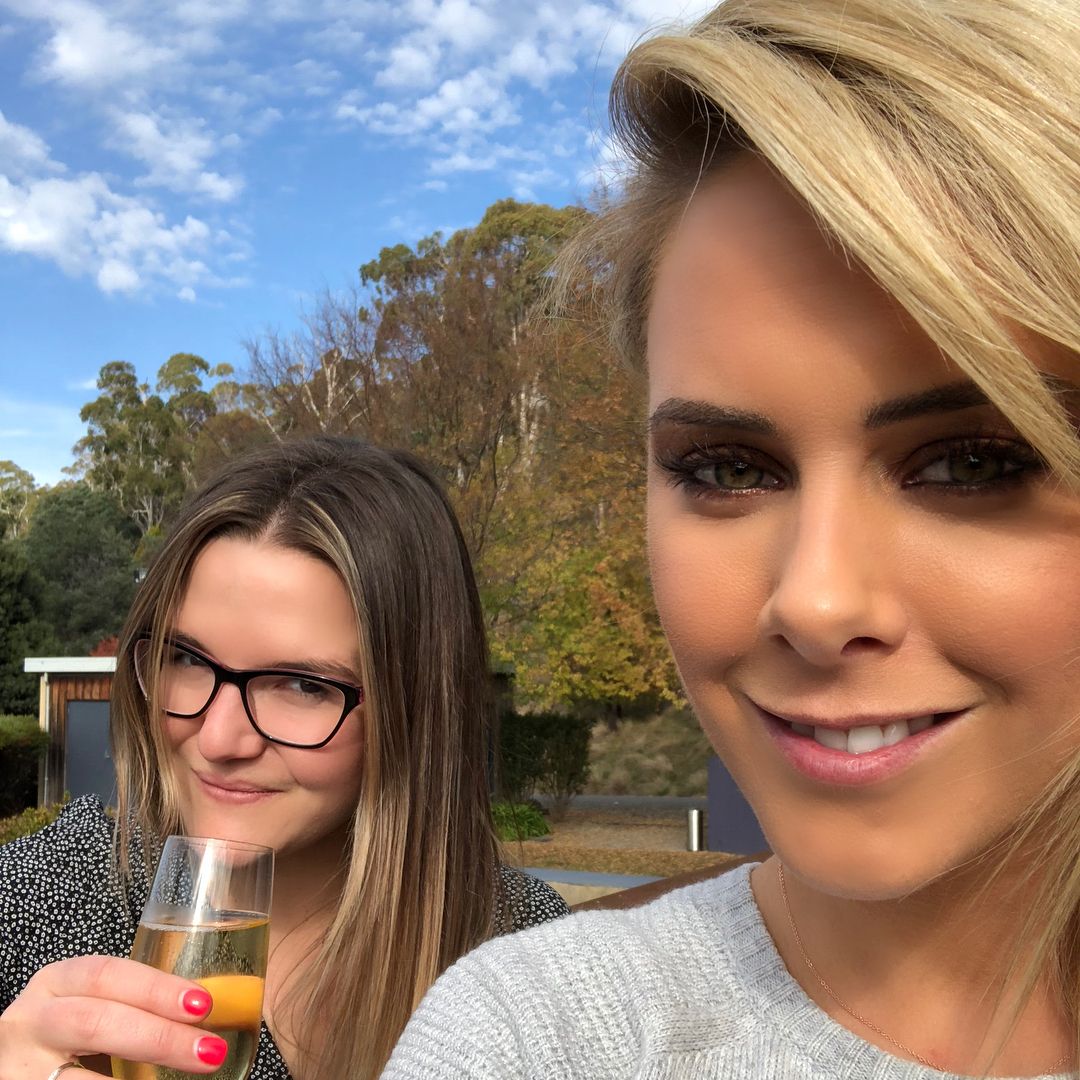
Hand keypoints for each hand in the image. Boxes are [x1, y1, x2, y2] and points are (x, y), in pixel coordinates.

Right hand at [0, 956, 229, 1078]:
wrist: (22, 1067)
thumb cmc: (68, 1033)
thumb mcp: (93, 1005)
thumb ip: (136, 1005)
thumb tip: (210, 1017)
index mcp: (58, 982)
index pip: (108, 974)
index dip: (156, 988)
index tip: (203, 1003)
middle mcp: (32, 1020)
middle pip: (96, 1022)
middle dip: (159, 1037)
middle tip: (208, 1050)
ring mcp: (20, 1066)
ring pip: (79, 1078)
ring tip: (188, 1076)